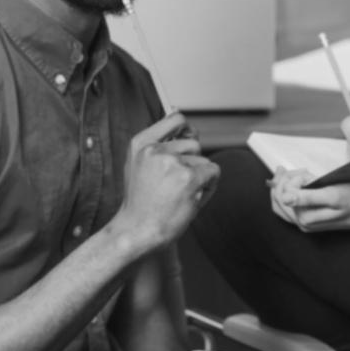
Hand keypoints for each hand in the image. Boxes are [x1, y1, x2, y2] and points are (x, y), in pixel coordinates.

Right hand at [113, 111, 219, 251]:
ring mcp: (172, 163)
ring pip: (203, 159)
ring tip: (180, 194)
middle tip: (175, 184)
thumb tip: (188, 126)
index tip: (187, 138)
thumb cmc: (141, 202)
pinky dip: (209, 185)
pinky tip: (192, 197)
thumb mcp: (140, 165)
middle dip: (192, 161)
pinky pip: (213, 171)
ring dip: (199, 176)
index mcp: (140, 144)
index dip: (187, 130)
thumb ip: (161, 145)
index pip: (176, 119)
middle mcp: (155, 150)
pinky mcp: (189, 177)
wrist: (136, 231)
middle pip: (193, 142)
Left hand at [269, 168, 349, 231]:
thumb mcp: (332, 194)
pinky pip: (289, 206)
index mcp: (304, 218)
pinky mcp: (308, 220)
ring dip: (289, 184)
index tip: (307, 172)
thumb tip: (285, 198)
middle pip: (279, 197)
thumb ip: (307, 197)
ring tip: (304, 175)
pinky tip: (301, 184)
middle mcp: (301, 223)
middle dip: (288, 180)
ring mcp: (304, 223)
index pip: (282, 193)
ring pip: (283, 201)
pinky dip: (291, 192)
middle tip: (304, 170)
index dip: (292, 178)